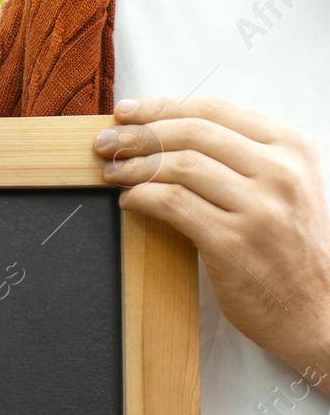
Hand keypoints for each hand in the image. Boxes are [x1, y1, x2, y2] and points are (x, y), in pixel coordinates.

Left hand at [98, 97, 329, 386]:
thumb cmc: (288, 246)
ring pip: (179, 166)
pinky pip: (172, 204)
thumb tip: (169, 131)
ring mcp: (258, 207)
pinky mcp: (232, 242)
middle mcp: (279, 171)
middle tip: (106, 144)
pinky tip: (129, 200)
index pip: (214, 111)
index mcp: (292, 147)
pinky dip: (141, 197)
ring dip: (134, 167)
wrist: (315, 307)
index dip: (161, 107)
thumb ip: (242, 157)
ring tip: (113, 173)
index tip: (126, 113)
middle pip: (191, 134)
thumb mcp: (284, 187)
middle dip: (138, 135)